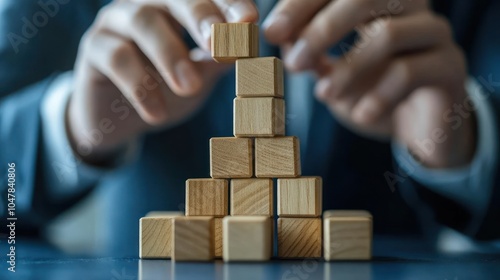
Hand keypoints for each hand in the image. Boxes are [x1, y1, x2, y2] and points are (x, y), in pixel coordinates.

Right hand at [68, 0, 257, 163]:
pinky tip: (156, 113)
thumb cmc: (166, 89)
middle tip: (219, 45)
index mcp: (178, 6)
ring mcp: (116, 20)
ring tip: (189, 87)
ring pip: (142, 20)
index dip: (229, 3)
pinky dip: (139, 85)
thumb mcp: (200, 76)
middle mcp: (147, 3)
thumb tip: (247, 48)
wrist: (120, 118)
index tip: (249, 22)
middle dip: (200, 16)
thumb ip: (219, 61)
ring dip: (169, 54)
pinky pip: (115, 57)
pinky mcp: (93, 47)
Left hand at [263, 0, 475, 167]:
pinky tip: (361, 114)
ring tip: (323, 94)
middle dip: (322, 30)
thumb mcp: (331, 73)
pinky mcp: (450, 67)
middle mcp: (409, 8)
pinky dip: (377, 96)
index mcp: (378, 3)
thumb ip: (309, 53)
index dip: (302, 4)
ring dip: (348, 68)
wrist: (419, 128)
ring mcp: (434, 34)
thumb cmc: (370, 93)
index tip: (272, 32)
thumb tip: (278, 35)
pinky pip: (410, 72)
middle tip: (294, 63)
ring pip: (388, 34)